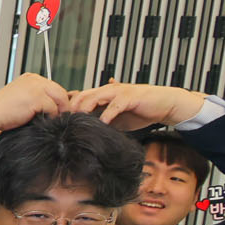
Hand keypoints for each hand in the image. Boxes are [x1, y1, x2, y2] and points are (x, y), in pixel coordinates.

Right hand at [0, 72, 70, 137]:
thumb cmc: (0, 111)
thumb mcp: (19, 97)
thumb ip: (34, 96)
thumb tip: (51, 105)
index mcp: (29, 78)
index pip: (52, 87)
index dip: (56, 99)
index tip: (57, 110)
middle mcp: (34, 79)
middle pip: (59, 91)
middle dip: (62, 105)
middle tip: (61, 116)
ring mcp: (36, 87)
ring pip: (59, 99)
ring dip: (57, 111)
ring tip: (50, 120)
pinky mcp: (37, 98)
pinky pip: (53, 108)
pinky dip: (51, 116)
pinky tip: (42, 121)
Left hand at [67, 82, 203, 130]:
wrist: (164, 104)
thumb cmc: (139, 111)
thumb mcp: (115, 119)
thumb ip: (100, 122)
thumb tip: (83, 134)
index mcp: (103, 94)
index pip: (79, 97)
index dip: (69, 109)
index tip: (60, 123)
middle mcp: (108, 90)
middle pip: (82, 96)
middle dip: (71, 109)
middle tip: (64, 124)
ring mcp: (119, 92)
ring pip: (94, 97)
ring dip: (84, 110)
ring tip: (77, 123)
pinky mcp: (130, 97)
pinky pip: (114, 105)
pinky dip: (107, 115)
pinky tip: (102, 124)